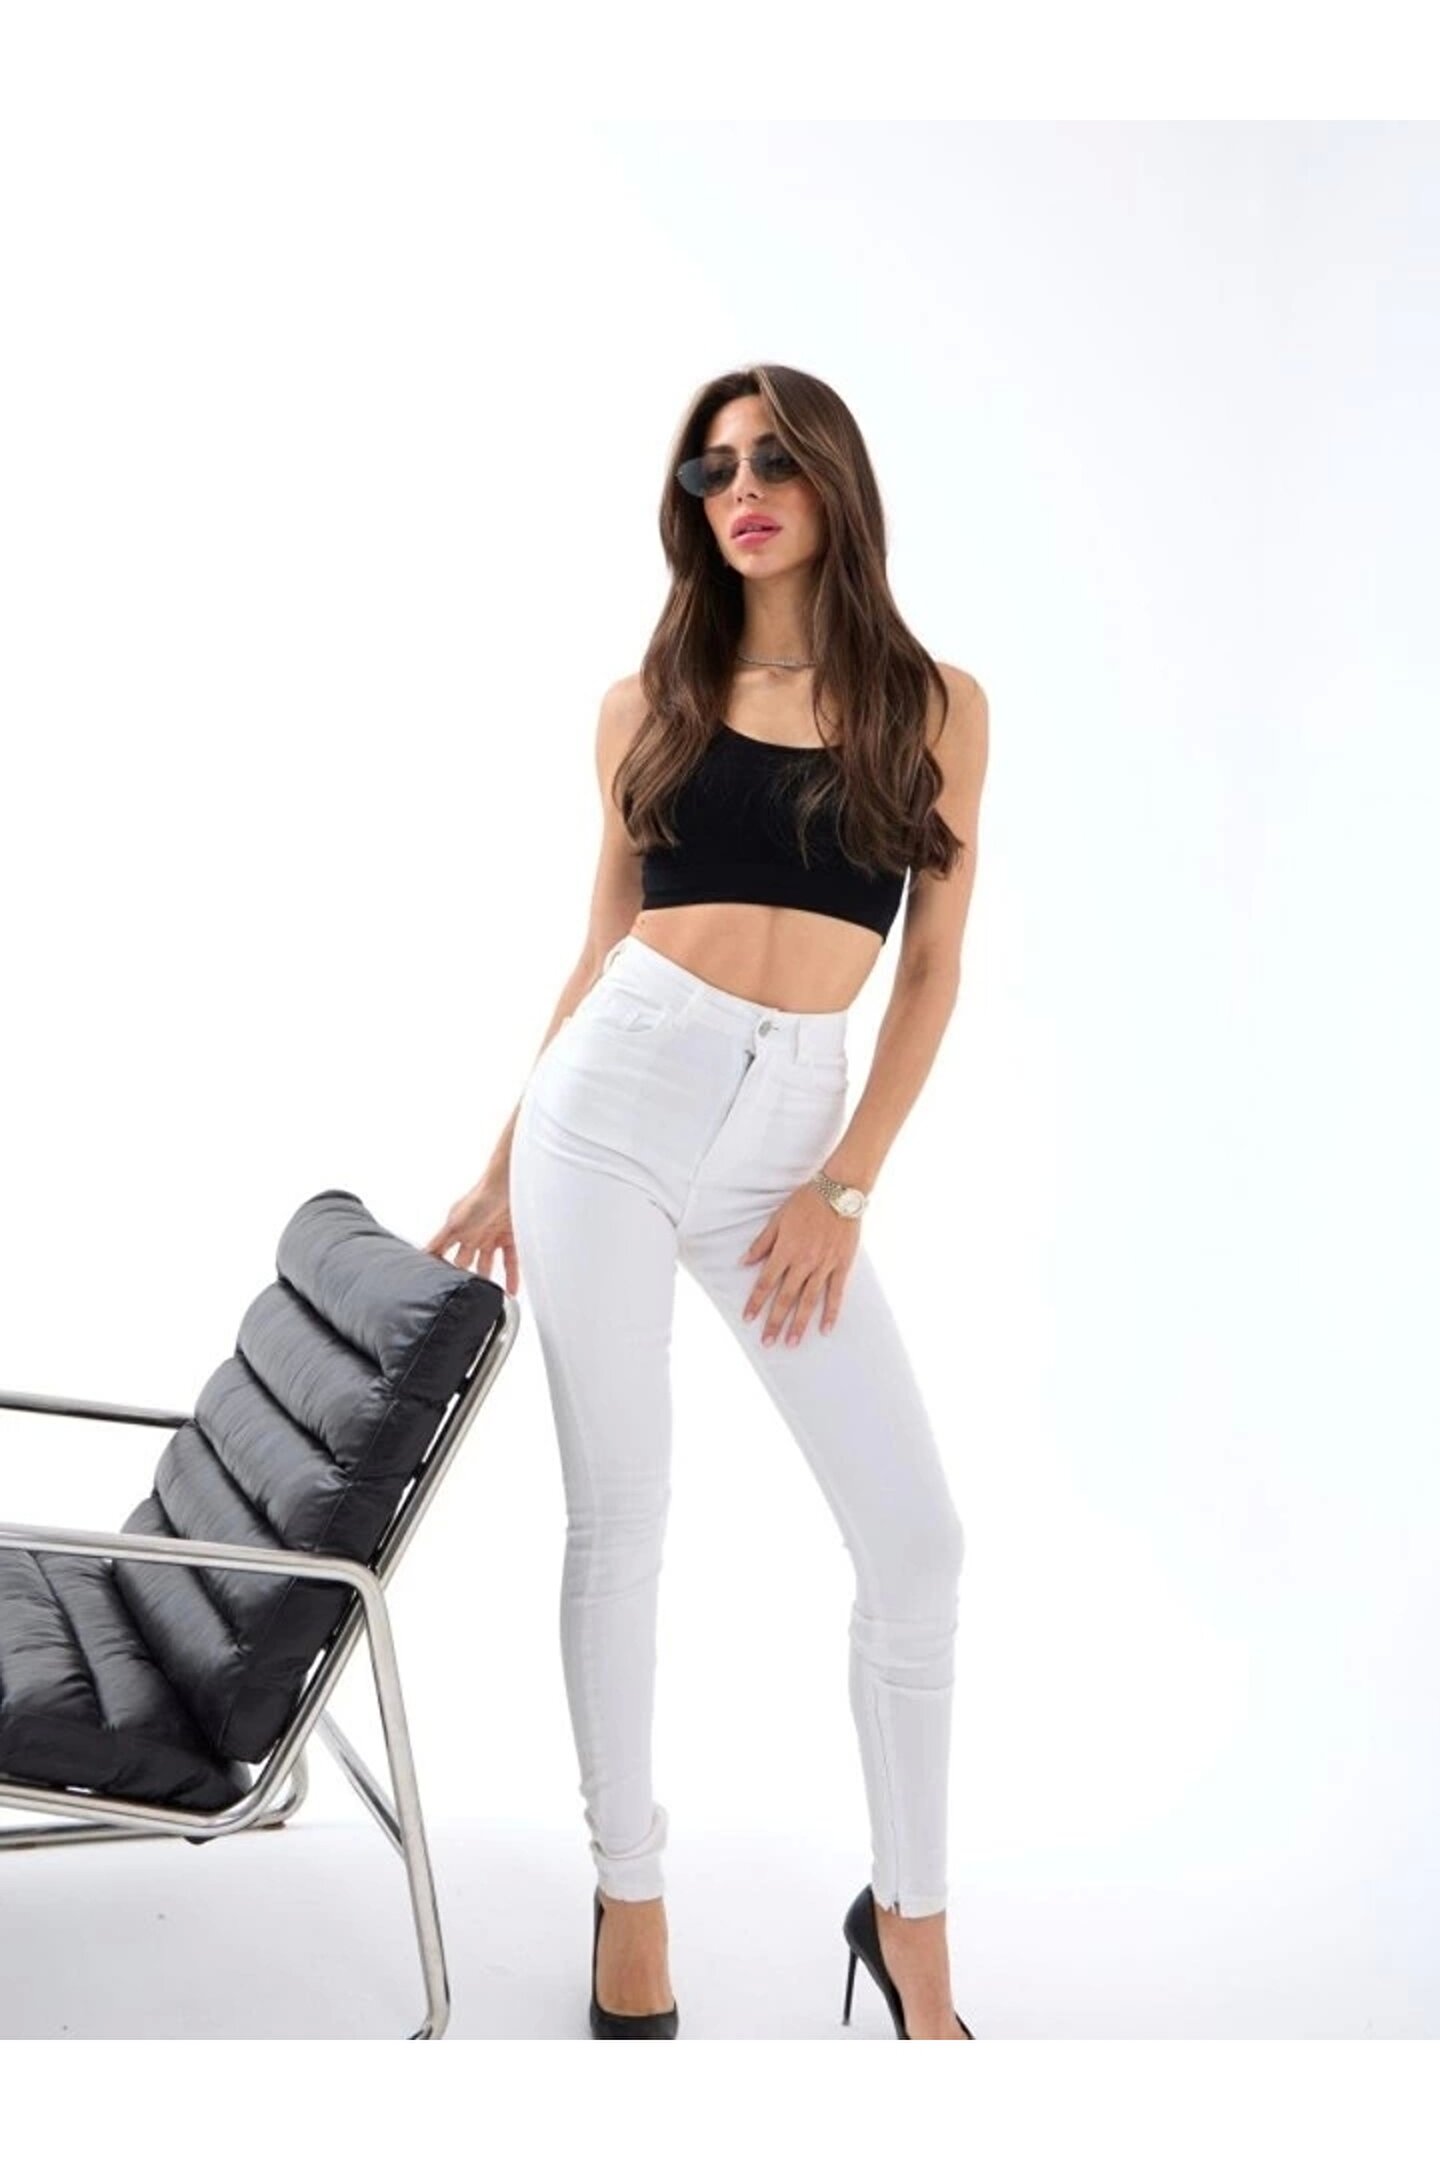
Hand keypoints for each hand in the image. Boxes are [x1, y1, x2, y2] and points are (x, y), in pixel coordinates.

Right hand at [425, 1170, 518, 1294]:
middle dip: (464, 1277)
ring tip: (487, 1299)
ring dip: (488, 1281)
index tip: (437, 1286)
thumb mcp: (453, 1224)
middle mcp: (473, 1234)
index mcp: (457, 1230)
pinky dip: (511, 1277)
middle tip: (463, 1296)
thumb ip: (437, 1242)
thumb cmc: (479, 1198)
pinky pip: (510, 1261)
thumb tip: (420, 1257)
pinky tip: (511, 1291)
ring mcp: (492, 1236)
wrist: (508, 1185)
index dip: (442, 1268)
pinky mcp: (510, 1237)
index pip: (445, 1253)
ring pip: (488, 1265)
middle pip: (466, 1262)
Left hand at [738, 1182, 859, 1346]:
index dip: (756, 1302)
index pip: (766, 1282)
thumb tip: (743, 1262)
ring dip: (799, 1323)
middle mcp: (804, 1262)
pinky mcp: (842, 1265)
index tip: (748, 1319)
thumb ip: (761, 1243)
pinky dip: (831, 1312)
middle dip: (775, 1322)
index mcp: (785, 1250)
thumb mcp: (778, 1218)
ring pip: (809, 1300)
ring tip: (792, 1343)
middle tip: (767, 1343)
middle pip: (786, 1298)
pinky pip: (836, 1293)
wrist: (840, 1191)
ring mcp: (824, 1265)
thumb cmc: (806, 1201)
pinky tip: (826, 1330)